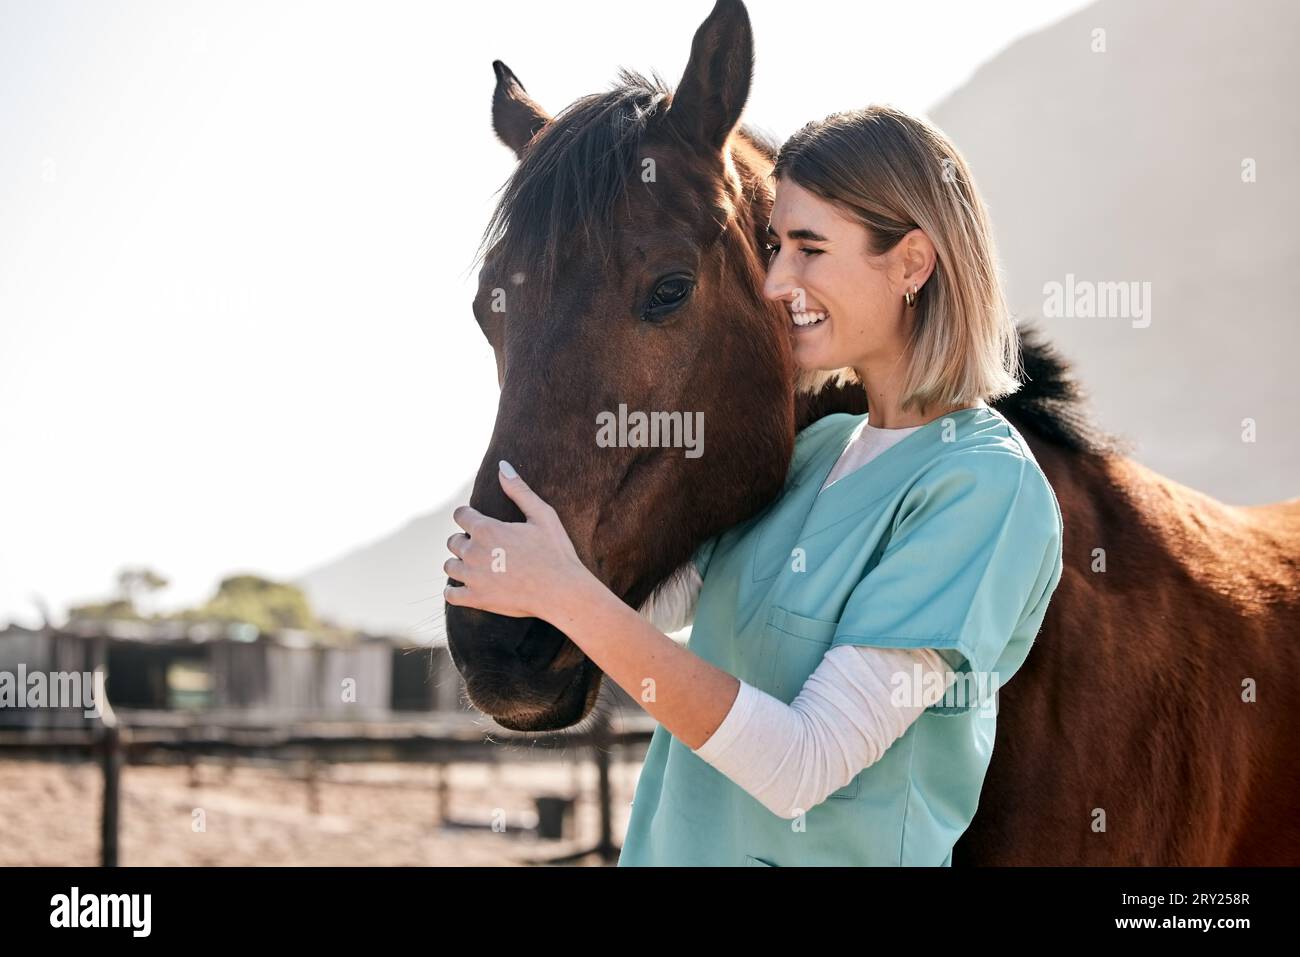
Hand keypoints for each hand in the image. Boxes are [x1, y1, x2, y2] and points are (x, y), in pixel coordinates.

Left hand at [443, 460, 595, 621]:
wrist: (563, 592)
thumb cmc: (556, 551)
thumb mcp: (542, 515)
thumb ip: (518, 490)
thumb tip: (502, 465)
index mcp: (487, 529)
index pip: (460, 515)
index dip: (469, 517)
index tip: (478, 523)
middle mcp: (474, 552)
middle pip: (453, 541)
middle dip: (465, 541)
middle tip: (485, 547)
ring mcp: (473, 577)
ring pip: (450, 566)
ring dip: (460, 564)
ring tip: (478, 566)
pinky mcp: (475, 600)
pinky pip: (450, 594)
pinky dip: (455, 590)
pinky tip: (468, 587)